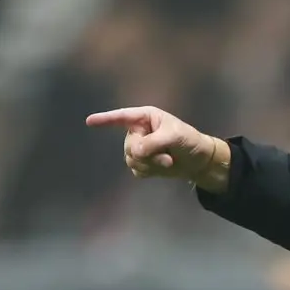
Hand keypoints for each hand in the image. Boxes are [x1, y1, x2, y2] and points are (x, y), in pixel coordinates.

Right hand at [85, 106, 227, 190]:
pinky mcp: (143, 163)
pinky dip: (149, 172)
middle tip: (167, 157)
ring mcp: (139, 148)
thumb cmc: (189, 140)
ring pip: (131, 160)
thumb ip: (153, 142)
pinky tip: (161, 168)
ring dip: (150, 165)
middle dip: (147, 155)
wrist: (199, 161)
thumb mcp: (174, 136)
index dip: (105, 119)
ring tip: (168, 161)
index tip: (89, 121)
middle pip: (129, 146)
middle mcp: (139, 131)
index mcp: (145, 118)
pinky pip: (136, 170)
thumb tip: (135, 152)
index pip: (121, 117)